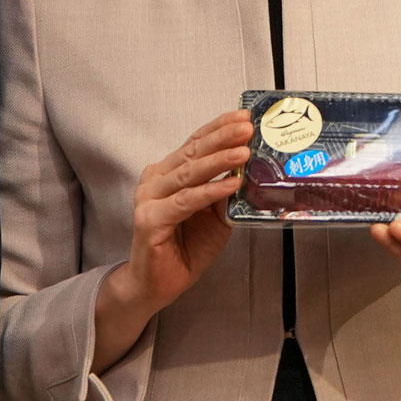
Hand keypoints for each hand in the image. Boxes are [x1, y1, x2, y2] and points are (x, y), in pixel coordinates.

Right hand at [103, 112, 250, 321]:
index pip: (195, 143)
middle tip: (247, 128)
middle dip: (223, 138)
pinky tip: (231, 184)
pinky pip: (186, 201)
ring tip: (244, 152)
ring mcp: (149, 198)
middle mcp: (156, 180)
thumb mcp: (215, 215)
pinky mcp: (149, 219)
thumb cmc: (185, 247)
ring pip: (189, 173)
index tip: (243, 116)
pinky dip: (211, 191)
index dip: (219, 128)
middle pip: (193, 152)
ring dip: (219, 160)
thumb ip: (226, 192)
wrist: (157, 284)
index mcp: (168, 173)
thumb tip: (250, 169)